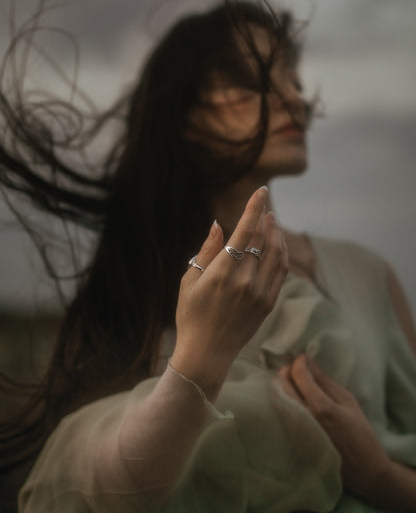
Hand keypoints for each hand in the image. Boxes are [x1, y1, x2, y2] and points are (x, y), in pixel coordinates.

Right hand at [171, 186, 287, 398]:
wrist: (206, 354)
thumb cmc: (191, 316)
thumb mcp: (189, 281)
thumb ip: (206, 251)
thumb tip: (218, 224)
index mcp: (222, 272)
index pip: (244, 231)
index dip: (253, 208)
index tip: (260, 191)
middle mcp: (245, 280)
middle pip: (262, 239)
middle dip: (264, 218)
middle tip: (264, 207)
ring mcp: (259, 293)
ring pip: (276, 254)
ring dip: (276, 234)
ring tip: (272, 222)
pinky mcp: (267, 303)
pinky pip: (281, 272)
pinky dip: (282, 254)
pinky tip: (277, 245)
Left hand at [276, 355, 390, 501]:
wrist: (363, 470)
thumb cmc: (360, 434)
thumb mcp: (348, 402)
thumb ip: (326, 382)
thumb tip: (310, 363)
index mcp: (321, 407)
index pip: (298, 375)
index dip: (299, 361)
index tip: (304, 357)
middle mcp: (304, 417)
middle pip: (283, 384)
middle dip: (288, 370)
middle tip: (297, 367)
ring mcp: (295, 429)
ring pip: (278, 397)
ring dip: (283, 384)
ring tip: (295, 380)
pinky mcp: (292, 438)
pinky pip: (281, 411)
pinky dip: (283, 399)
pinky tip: (293, 396)